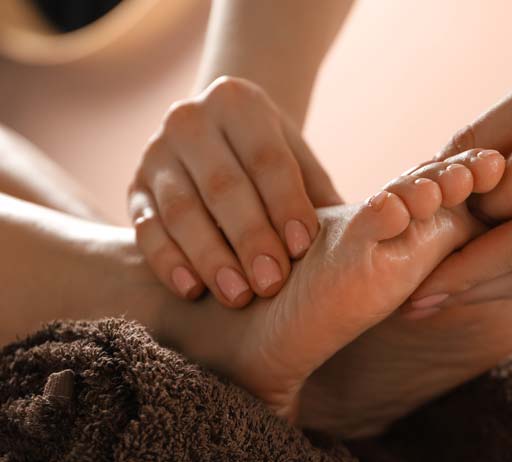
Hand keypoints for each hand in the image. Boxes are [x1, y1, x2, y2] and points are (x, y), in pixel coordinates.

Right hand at [128, 76, 340, 307]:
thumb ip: (320, 195)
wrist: (216, 136)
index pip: (267, 159)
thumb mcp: (299, 161)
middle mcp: (190, 120)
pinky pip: (146, 228)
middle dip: (250, 239)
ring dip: (210, 257)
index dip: (286, 205)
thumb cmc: (271, 159)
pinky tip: (192, 290)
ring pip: (181, 210)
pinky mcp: (133, 187)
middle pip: (223, 186)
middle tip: (272, 284)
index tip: (303, 249)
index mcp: (239, 103)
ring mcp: (156, 153)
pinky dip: (168, 262)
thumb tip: (364, 231)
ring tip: (238, 296)